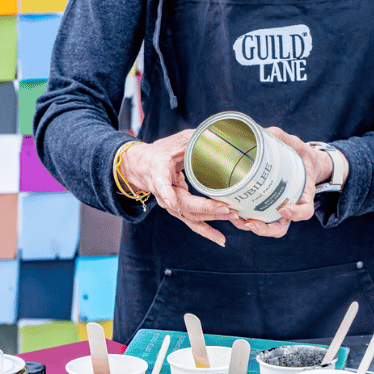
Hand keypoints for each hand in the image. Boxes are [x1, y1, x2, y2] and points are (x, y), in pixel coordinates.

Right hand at [119, 130, 238, 247]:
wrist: (142, 167)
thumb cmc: (158, 153)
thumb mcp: (172, 142)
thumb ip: (191, 139)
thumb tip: (215, 133)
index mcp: (158, 173)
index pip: (161, 184)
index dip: (166, 192)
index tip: (172, 200)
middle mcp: (163, 193)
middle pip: (184, 205)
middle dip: (207, 208)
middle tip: (228, 207)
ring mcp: (171, 205)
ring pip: (191, 216)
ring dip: (213, 219)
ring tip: (232, 218)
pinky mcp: (178, 210)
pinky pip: (193, 223)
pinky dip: (207, 231)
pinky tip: (220, 239)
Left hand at [228, 126, 348, 238]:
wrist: (302, 162)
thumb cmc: (299, 155)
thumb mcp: (295, 144)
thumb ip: (281, 138)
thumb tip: (265, 131)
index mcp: (303, 193)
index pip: (305, 209)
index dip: (297, 213)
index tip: (285, 209)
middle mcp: (291, 206)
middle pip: (281, 228)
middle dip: (265, 229)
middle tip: (251, 222)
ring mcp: (278, 209)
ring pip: (267, 228)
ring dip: (251, 227)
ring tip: (236, 219)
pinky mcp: (265, 207)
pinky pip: (257, 218)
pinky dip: (245, 220)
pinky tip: (232, 213)